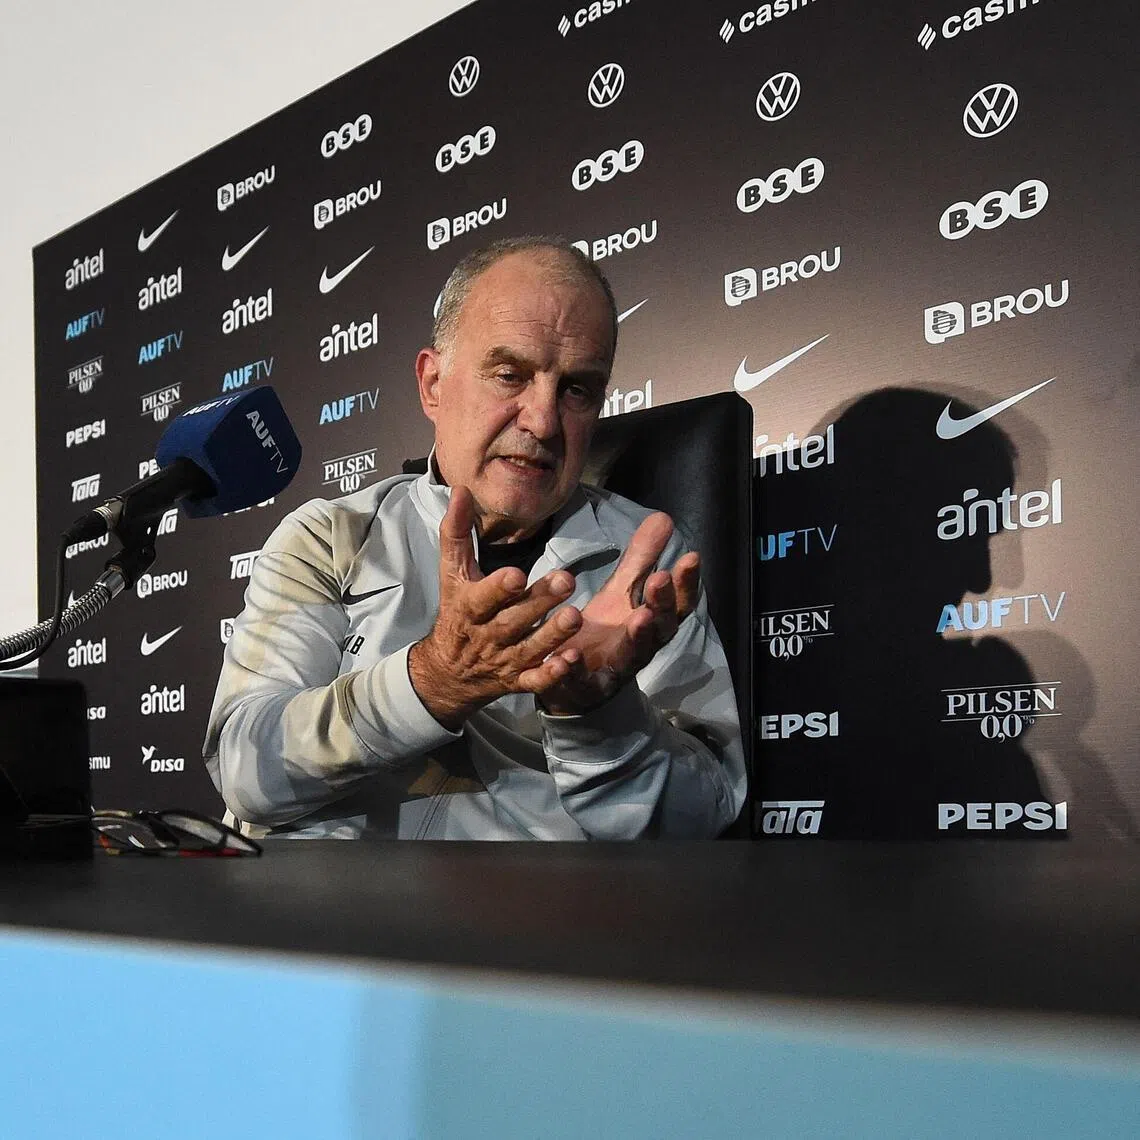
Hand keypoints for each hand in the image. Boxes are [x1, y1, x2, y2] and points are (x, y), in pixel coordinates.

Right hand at [408, 487, 583, 729]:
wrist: (447, 672)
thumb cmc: (456, 612)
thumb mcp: (452, 573)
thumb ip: (456, 532)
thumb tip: (461, 489)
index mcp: (470, 608)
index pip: (483, 598)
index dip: (499, 588)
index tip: (518, 574)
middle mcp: (488, 635)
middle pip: (513, 621)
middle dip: (538, 603)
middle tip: (567, 580)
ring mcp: (504, 660)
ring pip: (530, 649)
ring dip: (552, 635)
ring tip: (576, 616)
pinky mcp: (518, 680)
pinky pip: (536, 681)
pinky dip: (552, 674)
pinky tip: (572, 660)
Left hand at [539, 512, 699, 715]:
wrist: (570, 685)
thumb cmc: (603, 634)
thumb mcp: (620, 593)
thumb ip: (640, 560)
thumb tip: (664, 518)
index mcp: (651, 624)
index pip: (677, 604)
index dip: (686, 584)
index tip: (691, 557)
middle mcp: (640, 648)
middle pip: (660, 628)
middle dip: (662, 604)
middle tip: (660, 579)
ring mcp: (613, 670)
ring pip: (630, 656)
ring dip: (637, 638)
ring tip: (639, 617)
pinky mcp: (581, 687)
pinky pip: (579, 679)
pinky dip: (573, 668)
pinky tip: (567, 655)